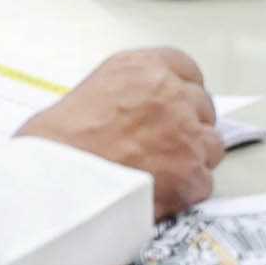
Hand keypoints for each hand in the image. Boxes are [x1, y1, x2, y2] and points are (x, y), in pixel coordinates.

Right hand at [20, 48, 223, 214]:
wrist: (54, 181)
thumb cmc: (56, 144)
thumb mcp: (89, 94)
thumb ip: (127, 96)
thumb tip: (140, 115)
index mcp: (143, 69)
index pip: (185, 68)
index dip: (183, 90)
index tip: (180, 104)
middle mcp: (170, 94)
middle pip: (202, 106)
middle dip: (189, 125)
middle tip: (166, 146)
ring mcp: (186, 133)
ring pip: (211, 144)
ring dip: (194, 158)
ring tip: (163, 174)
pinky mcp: (192, 172)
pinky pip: (203, 183)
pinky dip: (186, 192)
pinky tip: (161, 196)